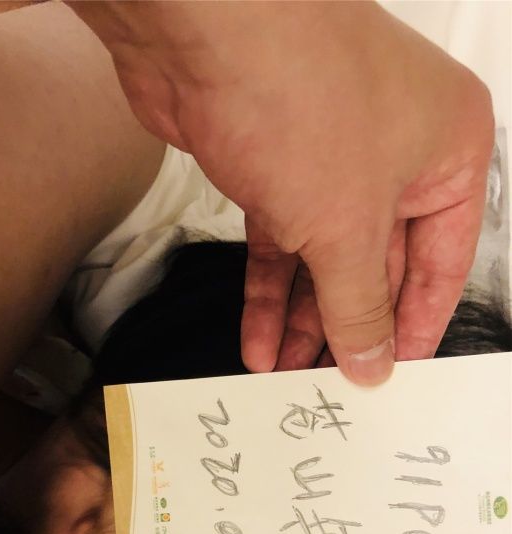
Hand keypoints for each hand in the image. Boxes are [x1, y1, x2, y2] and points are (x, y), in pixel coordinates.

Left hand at [68, 1, 493, 383]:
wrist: (203, 34)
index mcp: (449, 152)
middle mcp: (395, 151)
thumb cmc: (301, 94)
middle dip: (347, 326)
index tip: (391, 372)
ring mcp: (330, 156)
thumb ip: (361, 306)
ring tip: (284, 374)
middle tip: (330, 381)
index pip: (443, 262)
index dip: (415, 324)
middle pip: (378, 264)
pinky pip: (279, 243)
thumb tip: (374, 360)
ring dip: (303, 318)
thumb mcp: (347, 228)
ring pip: (323, 258)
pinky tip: (258, 338)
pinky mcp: (274, 165)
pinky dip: (268, 291)